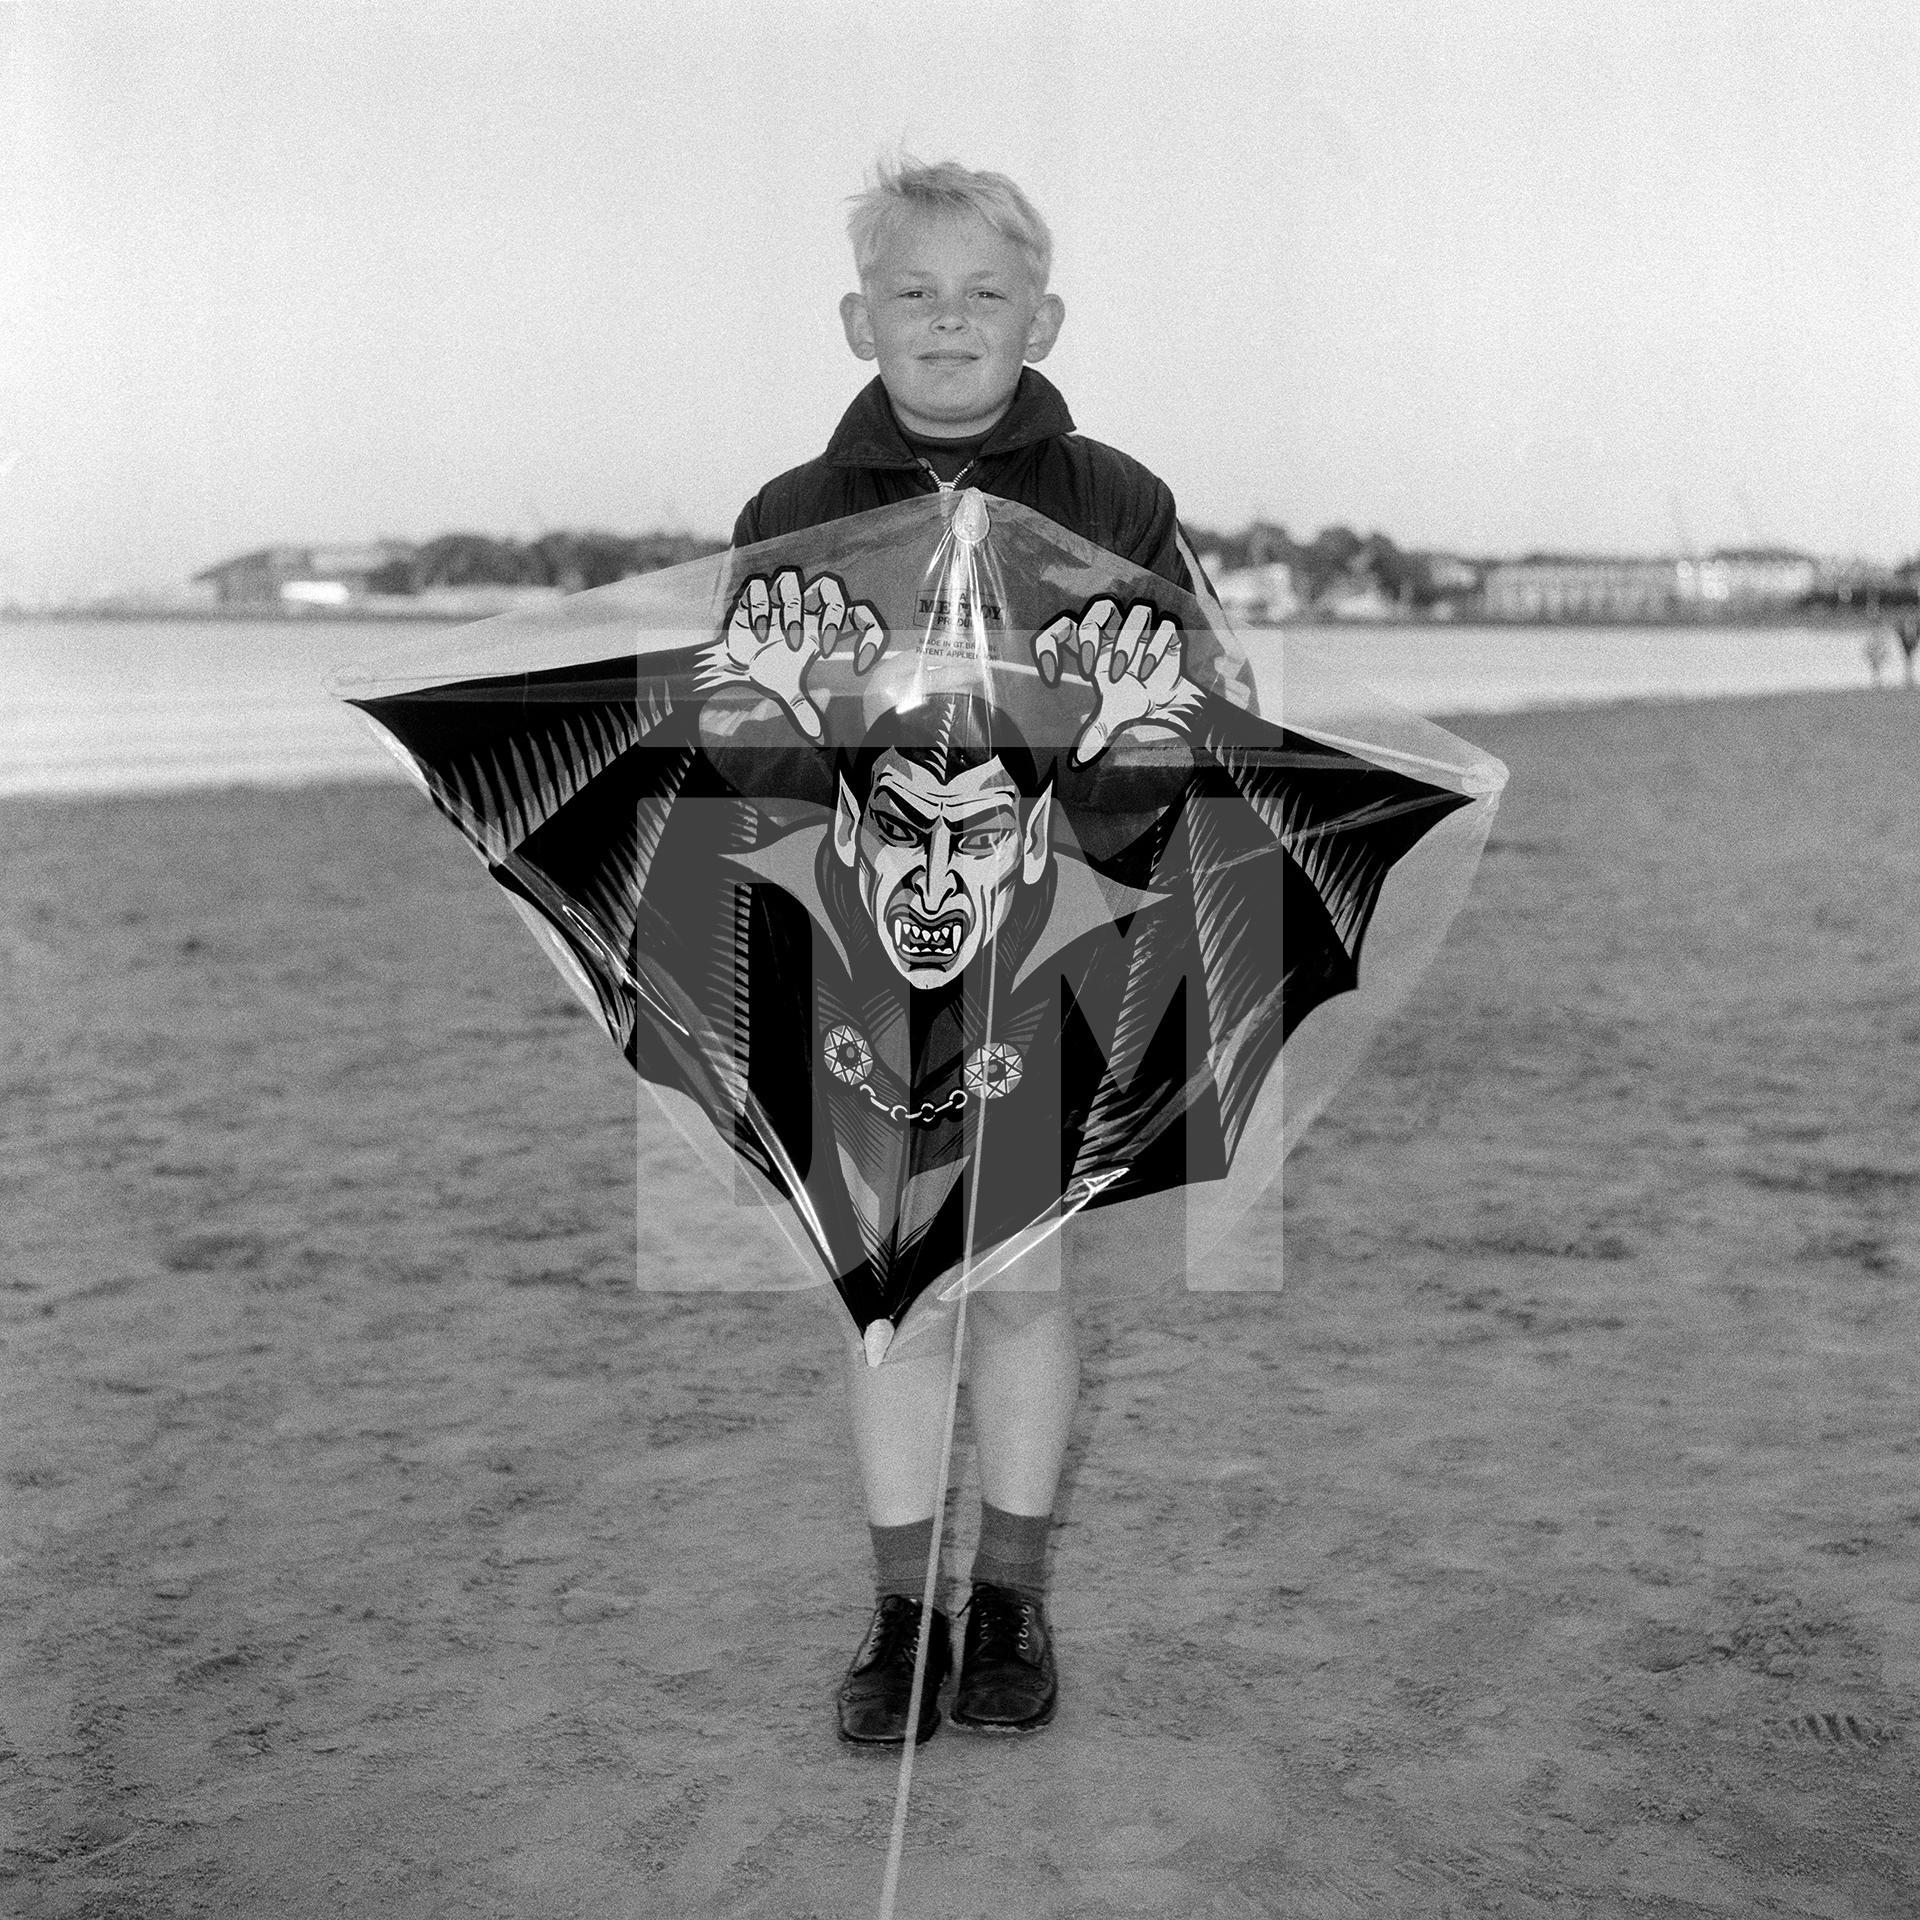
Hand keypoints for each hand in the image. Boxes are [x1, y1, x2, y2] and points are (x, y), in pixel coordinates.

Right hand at [703, 569, 886, 741]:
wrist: (726, 673)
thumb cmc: (763, 677)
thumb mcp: (786, 694)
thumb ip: (803, 708)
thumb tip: (822, 724)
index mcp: (819, 631)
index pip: (857, 616)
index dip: (868, 632)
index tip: (862, 661)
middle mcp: (801, 613)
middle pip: (828, 587)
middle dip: (829, 613)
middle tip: (820, 644)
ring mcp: (776, 604)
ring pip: (792, 581)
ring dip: (793, 611)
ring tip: (788, 640)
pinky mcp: (751, 602)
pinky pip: (758, 587)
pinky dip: (758, 607)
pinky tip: (757, 632)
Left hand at [1032, 598, 1199, 765]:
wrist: (1170, 704)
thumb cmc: (1134, 700)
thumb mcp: (1111, 716)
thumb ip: (1095, 731)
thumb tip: (1078, 760)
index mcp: (1096, 644)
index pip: (1065, 625)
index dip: (1051, 642)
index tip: (1050, 675)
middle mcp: (1119, 631)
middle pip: (1103, 604)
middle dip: (1093, 631)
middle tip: (1091, 667)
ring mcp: (1146, 630)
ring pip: (1137, 612)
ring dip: (1126, 643)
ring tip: (1122, 675)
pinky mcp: (1170, 634)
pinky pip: (1165, 626)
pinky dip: (1155, 648)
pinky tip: (1147, 674)